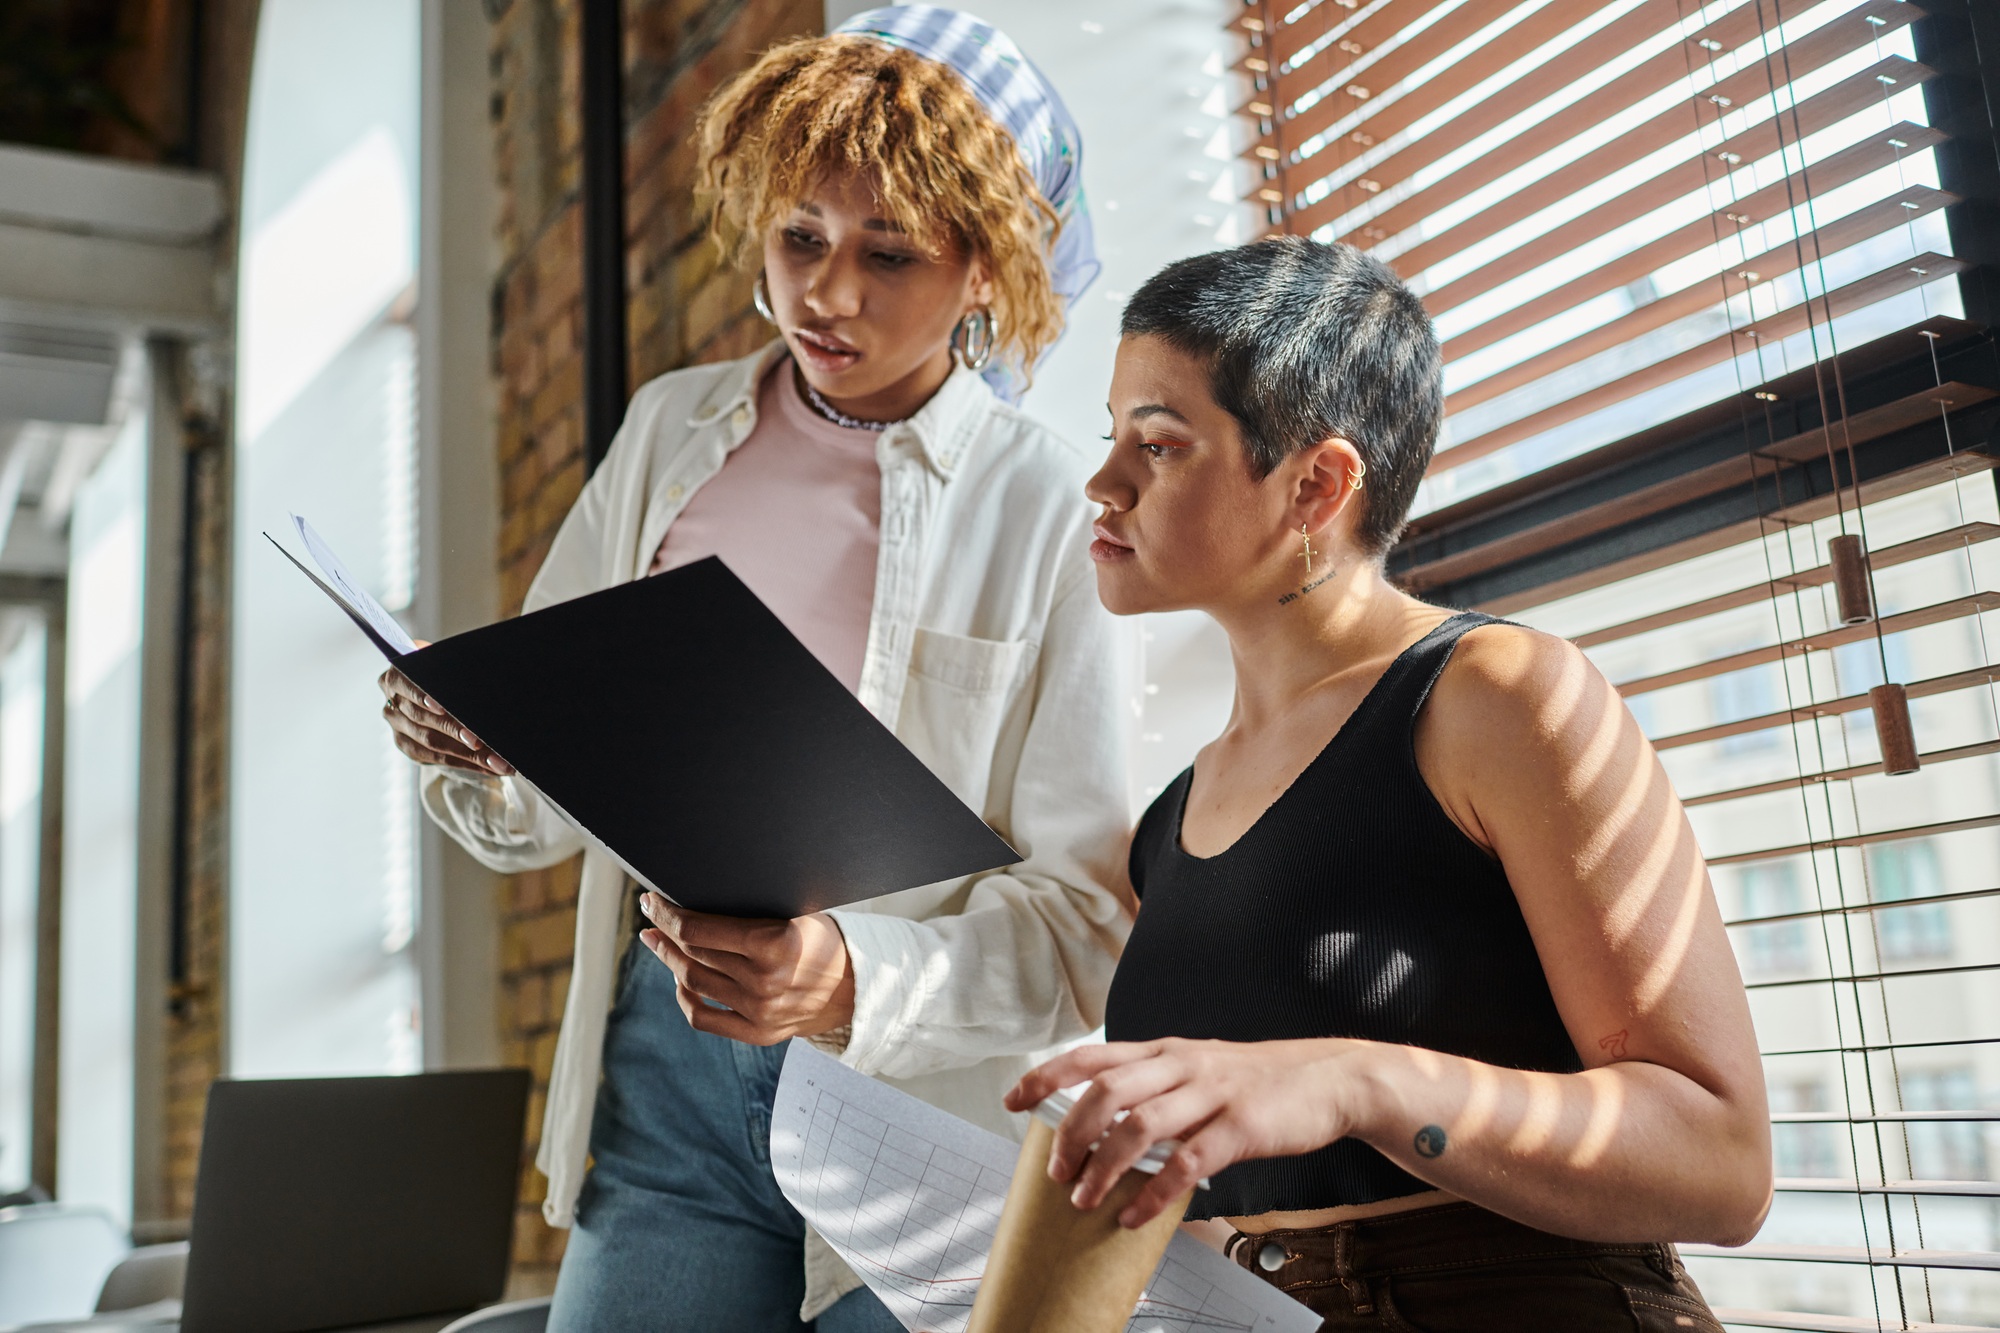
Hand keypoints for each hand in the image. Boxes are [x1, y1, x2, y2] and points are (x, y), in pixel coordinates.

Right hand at [379, 654, 513, 774]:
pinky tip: (489, 767)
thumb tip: (470, 674)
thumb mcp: (448, 664)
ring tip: (496, 761)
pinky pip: (437, 759)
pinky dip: (465, 762)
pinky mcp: (409, 747)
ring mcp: (399, 728)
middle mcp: (392, 705)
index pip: (407, 685)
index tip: (442, 708)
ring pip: (431, 743)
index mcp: (396, 677)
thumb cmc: (447, 672)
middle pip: (423, 718)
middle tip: (481, 740)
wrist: (439, 686)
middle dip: (455, 730)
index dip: (423, 696)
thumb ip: (450, 667)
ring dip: (467, 754)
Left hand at [638, 893, 855, 1045]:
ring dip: (669, 960)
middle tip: (651, 916)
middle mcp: (764, 981)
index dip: (667, 914)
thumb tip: (698, 895)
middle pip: (691, 954)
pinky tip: (679, 980)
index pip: (697, 930)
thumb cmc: (824, 939)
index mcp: (774, 944)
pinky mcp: (758, 1033)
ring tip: (659, 943)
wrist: (858, 986)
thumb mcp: (796, 911)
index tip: (652, 901)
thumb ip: (752, 908)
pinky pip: (703, 1017)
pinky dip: (685, 997)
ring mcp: (759, 1012)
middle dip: (664, 931)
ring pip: (692, 982)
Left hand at [1002, 1037, 1373, 1227]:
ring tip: (1085, 1199)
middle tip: (1056, 1171)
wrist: (1330, 1078)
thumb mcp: (1199, 1068)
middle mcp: (1181, 1065)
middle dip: (1070, 1133)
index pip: (1092, 1056)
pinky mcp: (1240, 1126)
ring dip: (1104, 1166)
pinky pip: (1186, 1163)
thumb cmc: (1258, 1080)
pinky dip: (1154, 1191)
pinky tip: (1136, 1214)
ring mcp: (1211, 1093)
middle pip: (1105, 1091)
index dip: (1046, 1076)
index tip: (1011, 1099)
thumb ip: (1156, 1087)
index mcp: (1165, 1051)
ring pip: (1140, 1125)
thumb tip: (1106, 1123)